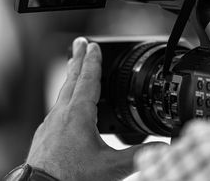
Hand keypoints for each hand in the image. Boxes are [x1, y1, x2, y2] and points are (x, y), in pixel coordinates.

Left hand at [27, 37, 157, 180]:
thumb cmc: (71, 178)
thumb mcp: (110, 167)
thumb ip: (138, 155)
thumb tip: (163, 148)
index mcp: (78, 115)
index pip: (88, 80)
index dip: (93, 61)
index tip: (93, 46)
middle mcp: (61, 115)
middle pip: (72, 80)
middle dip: (78, 59)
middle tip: (79, 43)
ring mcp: (50, 124)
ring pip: (63, 93)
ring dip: (71, 77)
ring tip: (73, 66)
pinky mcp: (45, 135)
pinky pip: (57, 108)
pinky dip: (65, 98)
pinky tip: (67, 105)